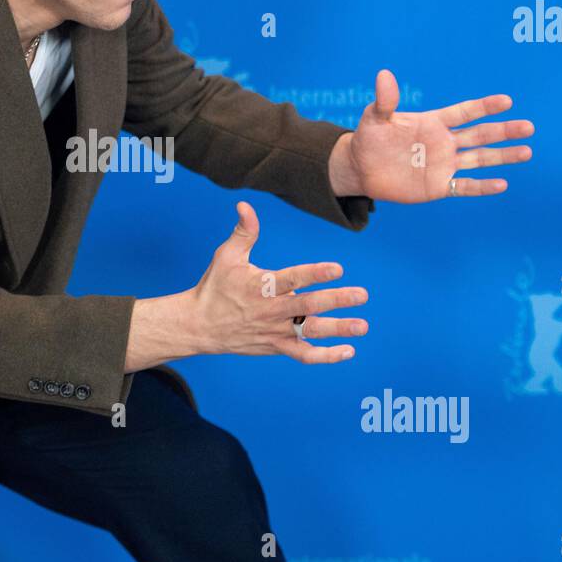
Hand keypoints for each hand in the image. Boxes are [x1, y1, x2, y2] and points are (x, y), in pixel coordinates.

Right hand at [184, 200, 369, 363]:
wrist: (199, 325)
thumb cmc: (215, 287)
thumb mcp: (226, 256)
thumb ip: (244, 231)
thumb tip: (245, 205)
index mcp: (260, 286)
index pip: (291, 278)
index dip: (314, 274)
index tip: (338, 268)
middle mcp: (270, 310)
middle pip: (307, 306)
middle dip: (336, 300)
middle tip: (362, 295)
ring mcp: (274, 331)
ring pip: (310, 332)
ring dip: (338, 330)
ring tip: (362, 326)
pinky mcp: (275, 347)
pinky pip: (303, 355)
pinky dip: (326, 356)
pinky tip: (348, 351)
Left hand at [331, 69, 534, 202]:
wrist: (361, 168)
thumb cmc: (369, 139)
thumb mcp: (374, 118)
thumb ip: (385, 101)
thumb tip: (384, 74)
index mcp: (433, 123)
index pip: (464, 112)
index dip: (484, 107)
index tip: (507, 101)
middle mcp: (444, 142)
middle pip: (480, 135)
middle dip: (504, 131)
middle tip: (529, 127)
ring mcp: (444, 165)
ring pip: (479, 159)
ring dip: (502, 156)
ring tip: (527, 151)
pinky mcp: (439, 186)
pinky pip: (465, 187)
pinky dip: (482, 186)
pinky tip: (502, 184)